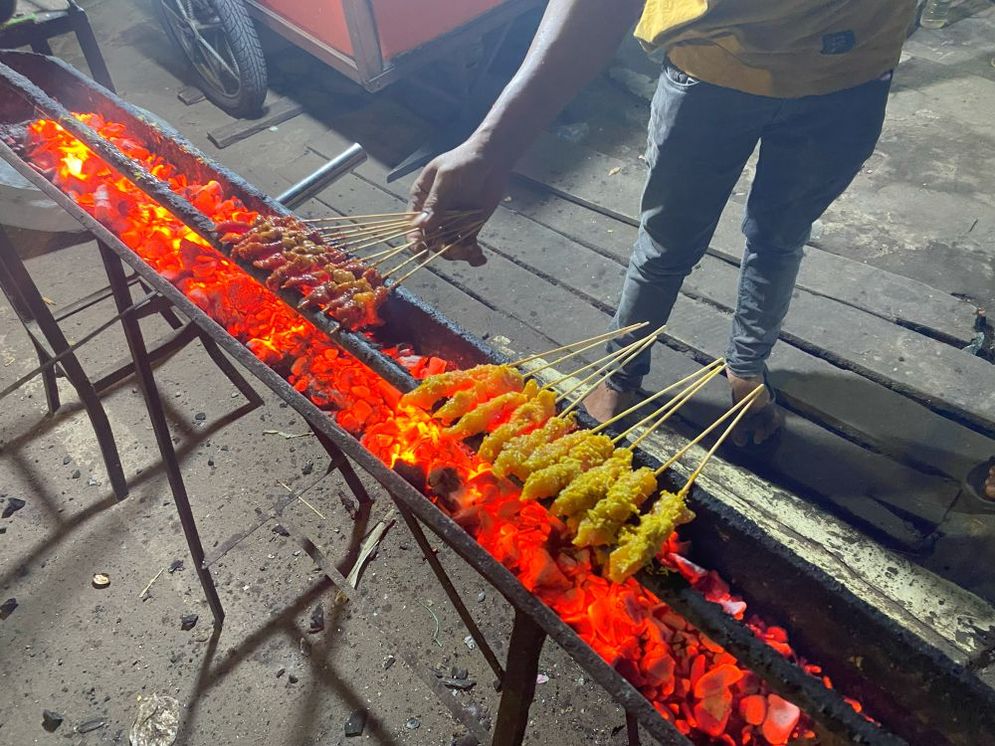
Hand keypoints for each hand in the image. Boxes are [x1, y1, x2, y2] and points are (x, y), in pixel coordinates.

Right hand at [408, 138, 510, 265]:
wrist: (493, 157)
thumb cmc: (464, 160)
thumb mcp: (447, 177)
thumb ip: (436, 201)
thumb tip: (422, 225)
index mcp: (421, 199)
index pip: (412, 224)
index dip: (414, 240)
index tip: (421, 253)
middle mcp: (434, 213)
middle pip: (431, 239)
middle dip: (442, 249)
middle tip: (457, 251)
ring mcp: (453, 221)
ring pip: (449, 245)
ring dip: (459, 253)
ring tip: (472, 252)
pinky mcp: (470, 226)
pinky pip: (467, 244)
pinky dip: (473, 255)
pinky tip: (480, 258)